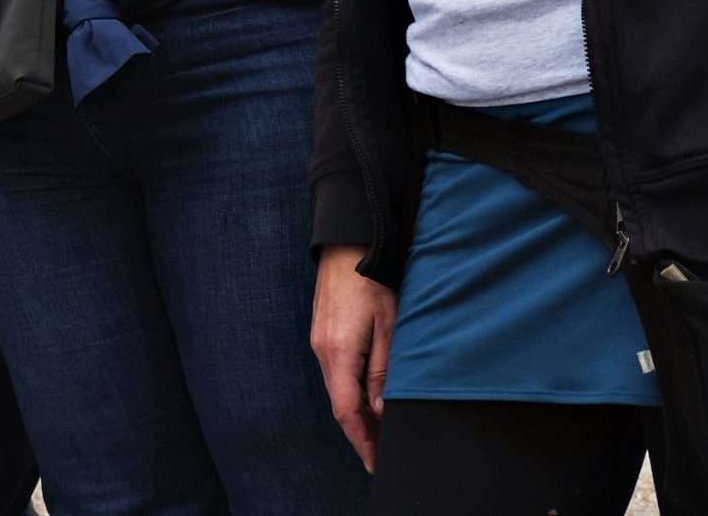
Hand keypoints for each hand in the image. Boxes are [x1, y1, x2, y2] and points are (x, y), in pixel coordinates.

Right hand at [311, 245, 396, 472]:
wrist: (346, 243)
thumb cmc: (372, 281)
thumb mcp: (389, 326)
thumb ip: (383, 372)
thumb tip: (381, 411)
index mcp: (338, 353)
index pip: (347, 411)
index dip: (361, 441)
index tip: (374, 464)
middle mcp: (322, 351)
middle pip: (339, 405)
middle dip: (360, 434)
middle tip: (381, 457)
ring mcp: (319, 342)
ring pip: (337, 390)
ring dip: (356, 414)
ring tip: (379, 434)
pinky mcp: (323, 333)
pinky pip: (335, 374)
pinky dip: (351, 394)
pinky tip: (366, 399)